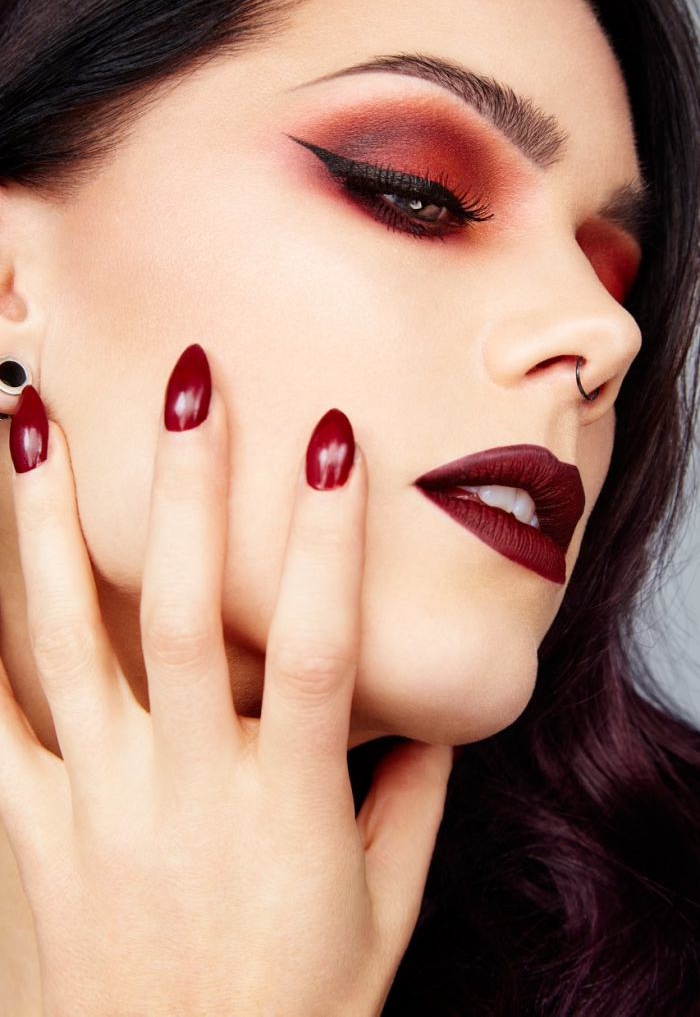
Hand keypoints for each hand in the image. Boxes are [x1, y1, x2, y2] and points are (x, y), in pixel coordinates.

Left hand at [0, 349, 451, 1016]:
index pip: (315, 645)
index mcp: (283, 803)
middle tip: (186, 386)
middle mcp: (181, 785)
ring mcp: (91, 802)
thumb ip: (409, 810)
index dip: (327, 539)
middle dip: (187, 490)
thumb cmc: (283, 1015)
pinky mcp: (23, 830)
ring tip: (36, 427)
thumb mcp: (378, 920)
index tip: (333, 443)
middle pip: (183, 613)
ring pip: (62, 640)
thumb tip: (435, 726)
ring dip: (49, 526)